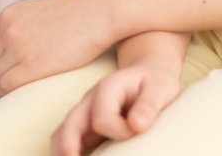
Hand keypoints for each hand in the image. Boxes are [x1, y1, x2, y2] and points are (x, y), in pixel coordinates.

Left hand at [0, 0, 119, 95]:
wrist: (99, 13)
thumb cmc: (76, 15)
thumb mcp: (38, 13)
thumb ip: (20, 27)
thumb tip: (10, 51)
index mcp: (7, 15)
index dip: (0, 61)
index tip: (15, 68)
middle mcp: (7, 30)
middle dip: (4, 72)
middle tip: (26, 77)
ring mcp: (17, 48)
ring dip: (9, 83)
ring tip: (31, 82)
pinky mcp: (30, 66)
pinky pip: (6, 87)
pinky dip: (12, 93)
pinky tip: (28, 91)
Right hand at [52, 62, 182, 155]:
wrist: (147, 73)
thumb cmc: (155, 82)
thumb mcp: (160, 88)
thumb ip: (148, 105)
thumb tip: (136, 125)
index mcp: (107, 89)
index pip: (102, 119)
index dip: (118, 132)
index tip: (136, 130)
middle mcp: (90, 101)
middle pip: (70, 125)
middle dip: (68, 147)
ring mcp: (85, 113)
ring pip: (62, 133)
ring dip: (62, 151)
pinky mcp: (86, 126)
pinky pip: (67, 139)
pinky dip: (66, 150)